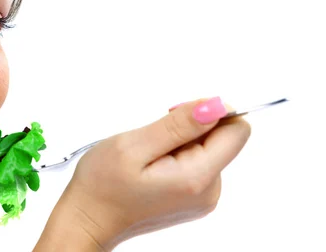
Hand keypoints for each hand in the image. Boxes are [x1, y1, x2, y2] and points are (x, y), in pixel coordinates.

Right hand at [37, 97, 250, 250]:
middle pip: (222, 138)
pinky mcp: (192, 197)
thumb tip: (215, 106)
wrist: (88, 219)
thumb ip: (179, 125)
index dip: (210, 111)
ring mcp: (202, 197)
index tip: (176, 115)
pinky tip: (150, 165)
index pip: (237, 131)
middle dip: (190, 127)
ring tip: (147, 155)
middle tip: (152, 138)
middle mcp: (209, 191)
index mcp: (198, 177)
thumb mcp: (135, 145)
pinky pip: (197, 162)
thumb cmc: (102, 186)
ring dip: (179, 141)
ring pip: (208, 148)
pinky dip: (175, 154)